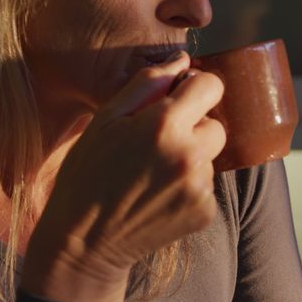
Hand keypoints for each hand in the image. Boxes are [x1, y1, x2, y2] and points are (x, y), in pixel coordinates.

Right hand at [20, 51, 225, 301]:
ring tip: (152, 173)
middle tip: (157, 143)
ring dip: (190, 158)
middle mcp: (189, 154)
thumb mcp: (106, 118)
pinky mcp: (204, 212)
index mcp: (163, 124)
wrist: (85, 242)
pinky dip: (189, 187)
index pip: (211, 85)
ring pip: (211, 156)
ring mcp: (199, 187)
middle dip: (193, 127)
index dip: (194, 89)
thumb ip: (148, 83)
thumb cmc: (88, 173)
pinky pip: (207, 186)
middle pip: (216, 124)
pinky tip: (158, 195)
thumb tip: (183, 59)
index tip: (178, 100)